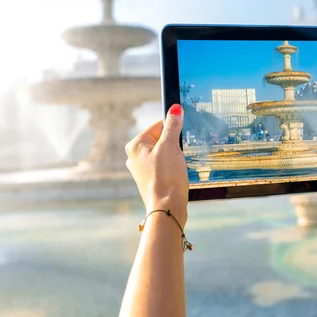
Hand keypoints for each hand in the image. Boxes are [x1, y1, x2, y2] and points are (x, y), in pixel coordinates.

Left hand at [125, 104, 188, 223]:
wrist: (167, 208)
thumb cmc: (166, 177)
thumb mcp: (170, 146)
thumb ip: (172, 125)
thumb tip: (175, 108)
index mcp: (135, 145)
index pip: (159, 125)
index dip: (174, 131)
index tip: (182, 140)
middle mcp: (134, 156)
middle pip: (162, 140)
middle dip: (174, 145)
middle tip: (180, 155)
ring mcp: (142, 169)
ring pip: (165, 154)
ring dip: (175, 157)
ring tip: (178, 167)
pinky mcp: (151, 180)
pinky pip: (165, 166)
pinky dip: (173, 168)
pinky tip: (177, 175)